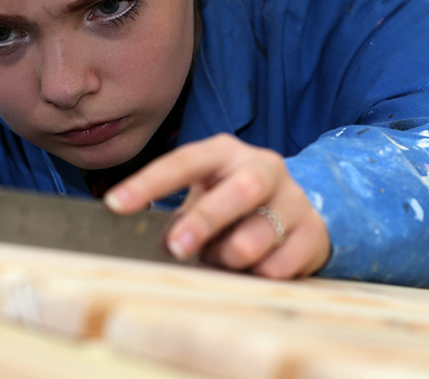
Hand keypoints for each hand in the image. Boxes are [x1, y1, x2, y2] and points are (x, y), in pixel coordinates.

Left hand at [104, 134, 330, 278]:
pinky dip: (255, 275)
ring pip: (256, 238)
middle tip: (177, 249)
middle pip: (237, 191)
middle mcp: (264, 166)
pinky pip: (277, 267)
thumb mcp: (203, 197)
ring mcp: (294, 198)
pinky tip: (253, 266)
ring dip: (228, 258)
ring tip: (222, 257)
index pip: (185, 161)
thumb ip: (182, 216)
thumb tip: (163, 244)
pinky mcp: (313, 232)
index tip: (115, 205)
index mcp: (226, 152)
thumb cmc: (232, 204)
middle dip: (205, 221)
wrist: (296, 212)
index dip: (149, 183)